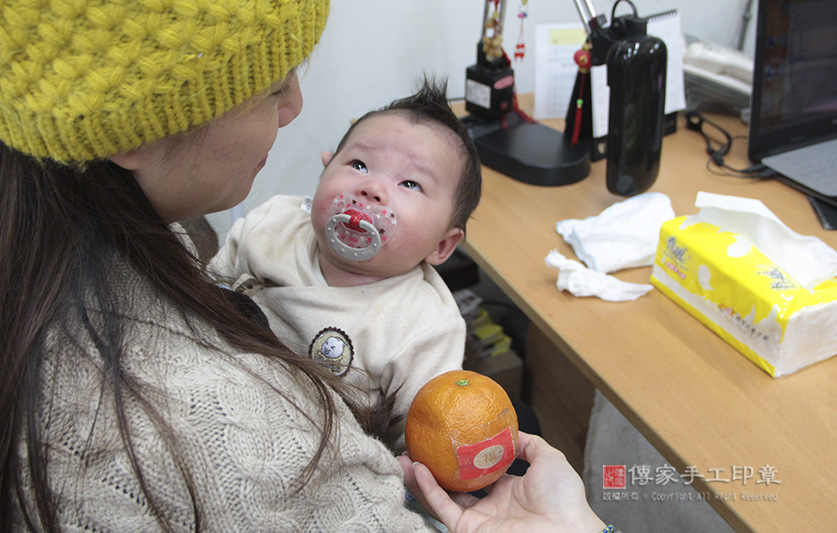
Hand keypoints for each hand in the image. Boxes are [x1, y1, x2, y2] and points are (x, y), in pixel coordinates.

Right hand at [399, 432, 605, 532]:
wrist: (566, 532)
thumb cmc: (564, 500)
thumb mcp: (549, 460)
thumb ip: (530, 445)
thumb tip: (511, 430)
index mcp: (509, 492)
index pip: (479, 474)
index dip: (462, 459)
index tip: (447, 441)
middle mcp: (490, 507)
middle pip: (454, 486)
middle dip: (434, 469)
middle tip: (417, 449)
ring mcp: (478, 520)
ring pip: (441, 497)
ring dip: (421, 478)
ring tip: (405, 457)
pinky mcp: (468, 530)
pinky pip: (442, 507)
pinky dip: (427, 489)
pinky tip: (416, 469)